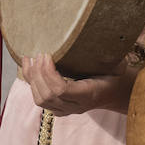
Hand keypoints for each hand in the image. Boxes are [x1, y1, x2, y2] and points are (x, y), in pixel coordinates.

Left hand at [21, 54, 135, 115]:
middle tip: (38, 54)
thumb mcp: (115, 63)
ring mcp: (66, 110)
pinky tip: (29, 67)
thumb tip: (104, 34)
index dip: (49, 73)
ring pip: (40, 99)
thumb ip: (108, 54)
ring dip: (32, 78)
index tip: (47, 55)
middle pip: (47, 95)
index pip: (61, 90)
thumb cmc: (114, 73)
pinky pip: (39, 99)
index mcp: (90, 94)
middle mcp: (76, 106)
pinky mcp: (58, 109)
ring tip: (30, 58)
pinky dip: (31, 83)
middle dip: (38, 74)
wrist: (114, 92)